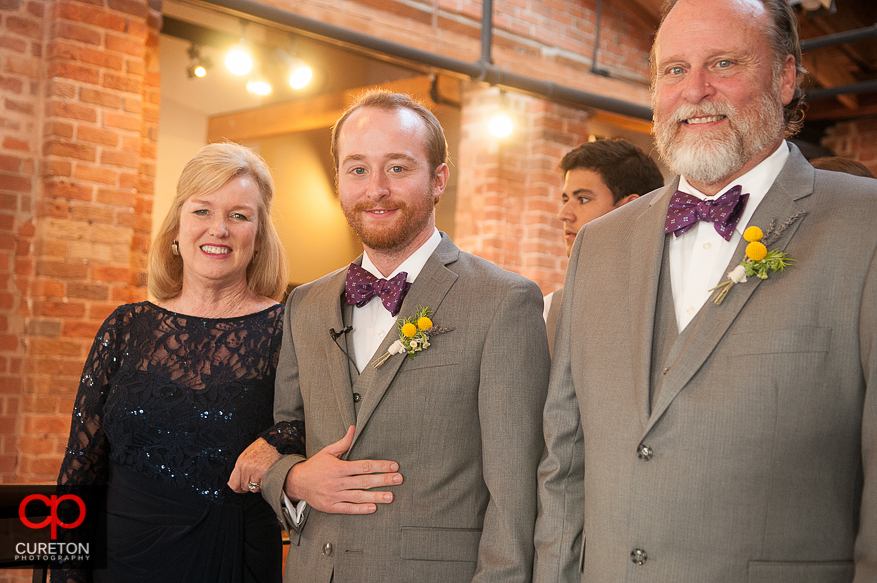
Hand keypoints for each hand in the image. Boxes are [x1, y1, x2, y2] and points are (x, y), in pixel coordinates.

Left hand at [228, 437, 280, 492]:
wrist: (277, 442)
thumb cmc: (263, 447)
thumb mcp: (248, 454)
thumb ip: (241, 467)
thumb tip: (234, 484)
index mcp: (241, 462)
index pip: (233, 483)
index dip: (238, 488)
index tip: (241, 489)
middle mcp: (247, 467)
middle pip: (244, 487)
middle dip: (250, 485)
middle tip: (256, 478)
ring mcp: (256, 471)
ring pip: (254, 489)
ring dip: (258, 486)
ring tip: (263, 475)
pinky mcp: (266, 474)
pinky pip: (263, 487)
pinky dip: (266, 484)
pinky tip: (268, 475)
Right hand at [285, 426, 401, 513]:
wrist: (296, 483)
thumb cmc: (315, 466)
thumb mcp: (327, 452)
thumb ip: (343, 443)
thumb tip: (354, 428)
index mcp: (338, 467)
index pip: (363, 466)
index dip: (379, 466)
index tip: (394, 466)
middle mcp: (337, 482)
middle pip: (364, 481)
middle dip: (383, 480)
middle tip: (398, 479)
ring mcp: (334, 495)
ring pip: (358, 496)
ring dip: (376, 496)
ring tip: (391, 496)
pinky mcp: (331, 507)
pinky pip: (348, 508)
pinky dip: (361, 509)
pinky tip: (373, 507)